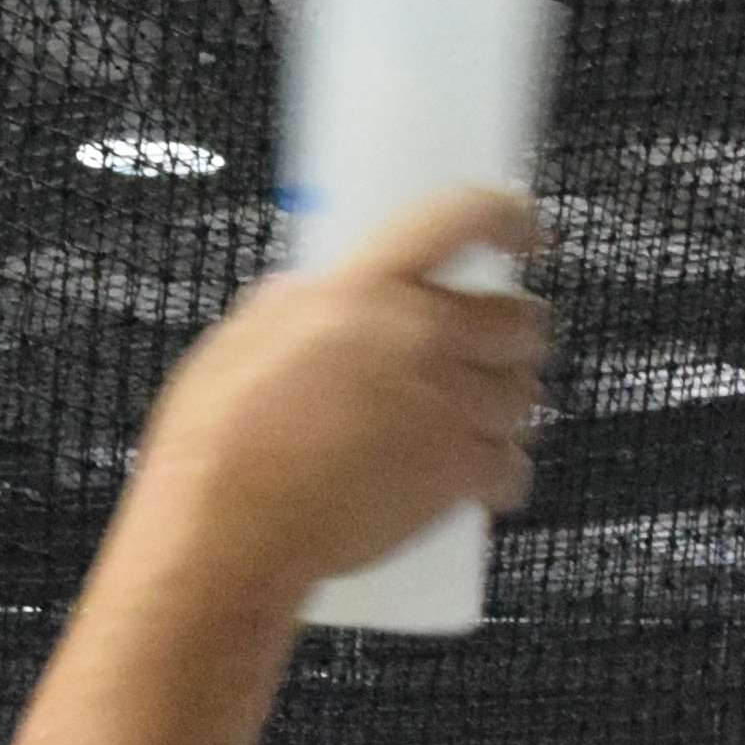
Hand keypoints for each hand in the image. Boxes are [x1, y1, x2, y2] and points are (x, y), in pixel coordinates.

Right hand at [104, 187, 550, 617]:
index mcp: (364, 290)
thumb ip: (289, 307)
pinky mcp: (458, 473)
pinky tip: (475, 485)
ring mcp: (446, 405)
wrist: (231, 529)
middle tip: (490, 354)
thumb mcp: (241, 339)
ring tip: (469, 426)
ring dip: (505, 409)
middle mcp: (418, 336)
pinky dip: (501, 478)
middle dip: (512, 337)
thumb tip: (306, 293)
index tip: (524, 231)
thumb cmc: (219, 444)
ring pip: (523, 395)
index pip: (459, 217)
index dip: (508, 215)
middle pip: (518, 318)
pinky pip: (513, 466)